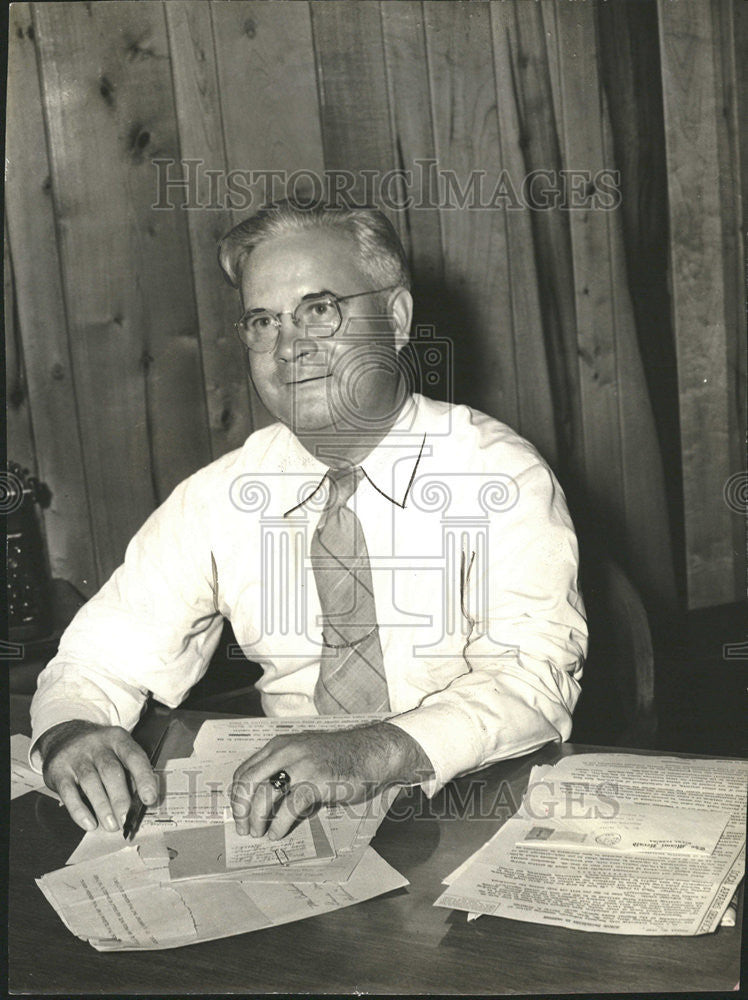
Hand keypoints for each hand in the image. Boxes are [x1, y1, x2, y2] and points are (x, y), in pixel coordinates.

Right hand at [38, 720, 157, 832]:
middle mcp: (97, 744)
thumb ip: (128, 773)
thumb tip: (140, 803)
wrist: (63, 736)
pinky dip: (79, 810)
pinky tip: (88, 823)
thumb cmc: (98, 751)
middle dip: (120, 798)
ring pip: (91, 782)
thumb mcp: (116, 752)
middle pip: (111, 771)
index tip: (149, 799)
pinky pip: (68, 792)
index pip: (134, 757)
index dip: (144, 778)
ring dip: (102, 807)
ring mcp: (76, 756)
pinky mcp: (58, 769)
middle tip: (125, 820)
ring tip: (111, 825)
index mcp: (117, 739)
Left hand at [230, 722, 432, 840]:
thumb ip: (284, 770)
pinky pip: (289, 807)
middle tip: (243, 828)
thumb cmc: (338, 758)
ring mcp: (302, 765)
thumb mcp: (304, 756)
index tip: (238, 814)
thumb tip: (261, 801)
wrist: (371, 752)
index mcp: (280, 745)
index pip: (244, 770)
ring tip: (259, 834)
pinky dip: (279, 824)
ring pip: (265, 795)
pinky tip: (277, 833)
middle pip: (248, 782)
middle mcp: (286, 752)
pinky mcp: (317, 782)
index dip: (237, 796)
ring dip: (257, 819)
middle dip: (241, 810)